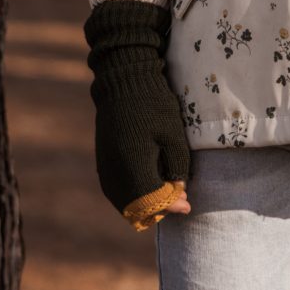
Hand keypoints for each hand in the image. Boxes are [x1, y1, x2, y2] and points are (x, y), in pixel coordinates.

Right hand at [84, 1, 194, 228]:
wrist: (124, 81)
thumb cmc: (154, 105)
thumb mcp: (174, 136)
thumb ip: (177, 167)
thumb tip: (178, 192)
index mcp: (133, 162)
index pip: (151, 199)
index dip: (171, 206)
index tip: (187, 204)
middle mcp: (114, 168)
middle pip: (134, 205)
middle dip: (158, 209)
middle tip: (179, 201)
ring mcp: (105, 164)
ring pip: (121, 199)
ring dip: (142, 205)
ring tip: (164, 198)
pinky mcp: (102, 159)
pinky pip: (113, 188)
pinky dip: (130, 196)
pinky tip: (145, 191)